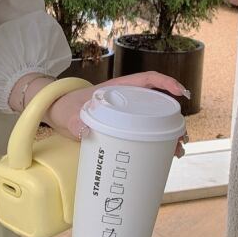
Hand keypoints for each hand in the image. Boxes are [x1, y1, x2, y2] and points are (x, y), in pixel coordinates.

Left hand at [45, 71, 189, 157]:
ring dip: (168, 135)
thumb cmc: (64, 107)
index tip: (181, 93)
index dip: (166, 83)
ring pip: (154, 121)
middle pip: (157, 105)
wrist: (56, 114)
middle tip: (182, 137)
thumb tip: (84, 130)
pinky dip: (155, 144)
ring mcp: (125, 115)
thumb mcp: (69, 114)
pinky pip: (143, 133)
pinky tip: (162, 156)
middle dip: (174, 119)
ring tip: (177, 151)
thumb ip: (75, 121)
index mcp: (118, 88)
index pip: (147, 80)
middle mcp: (126, 100)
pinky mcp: (122, 129)